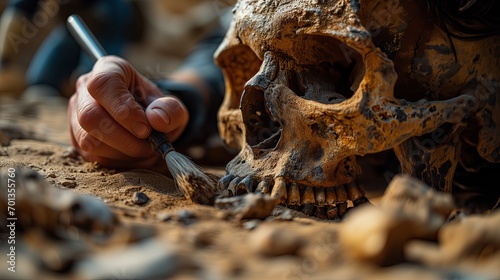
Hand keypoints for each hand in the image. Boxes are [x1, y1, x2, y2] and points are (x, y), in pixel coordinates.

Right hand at [68, 56, 188, 167]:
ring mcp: (76, 115)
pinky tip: (133, 154)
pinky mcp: (77, 140)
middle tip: (148, 144)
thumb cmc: (157, 109)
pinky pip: (92, 156)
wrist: (151, 124)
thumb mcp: (172, 107)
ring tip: (144, 149)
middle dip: (124, 138)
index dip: (123, 109)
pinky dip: (118, 161)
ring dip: (122, 152)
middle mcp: (85, 89)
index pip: (103, 84)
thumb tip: (156, 118)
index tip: (145, 129)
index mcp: (109, 69)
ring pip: (88, 139)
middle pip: (90, 116)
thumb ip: (171, 110)